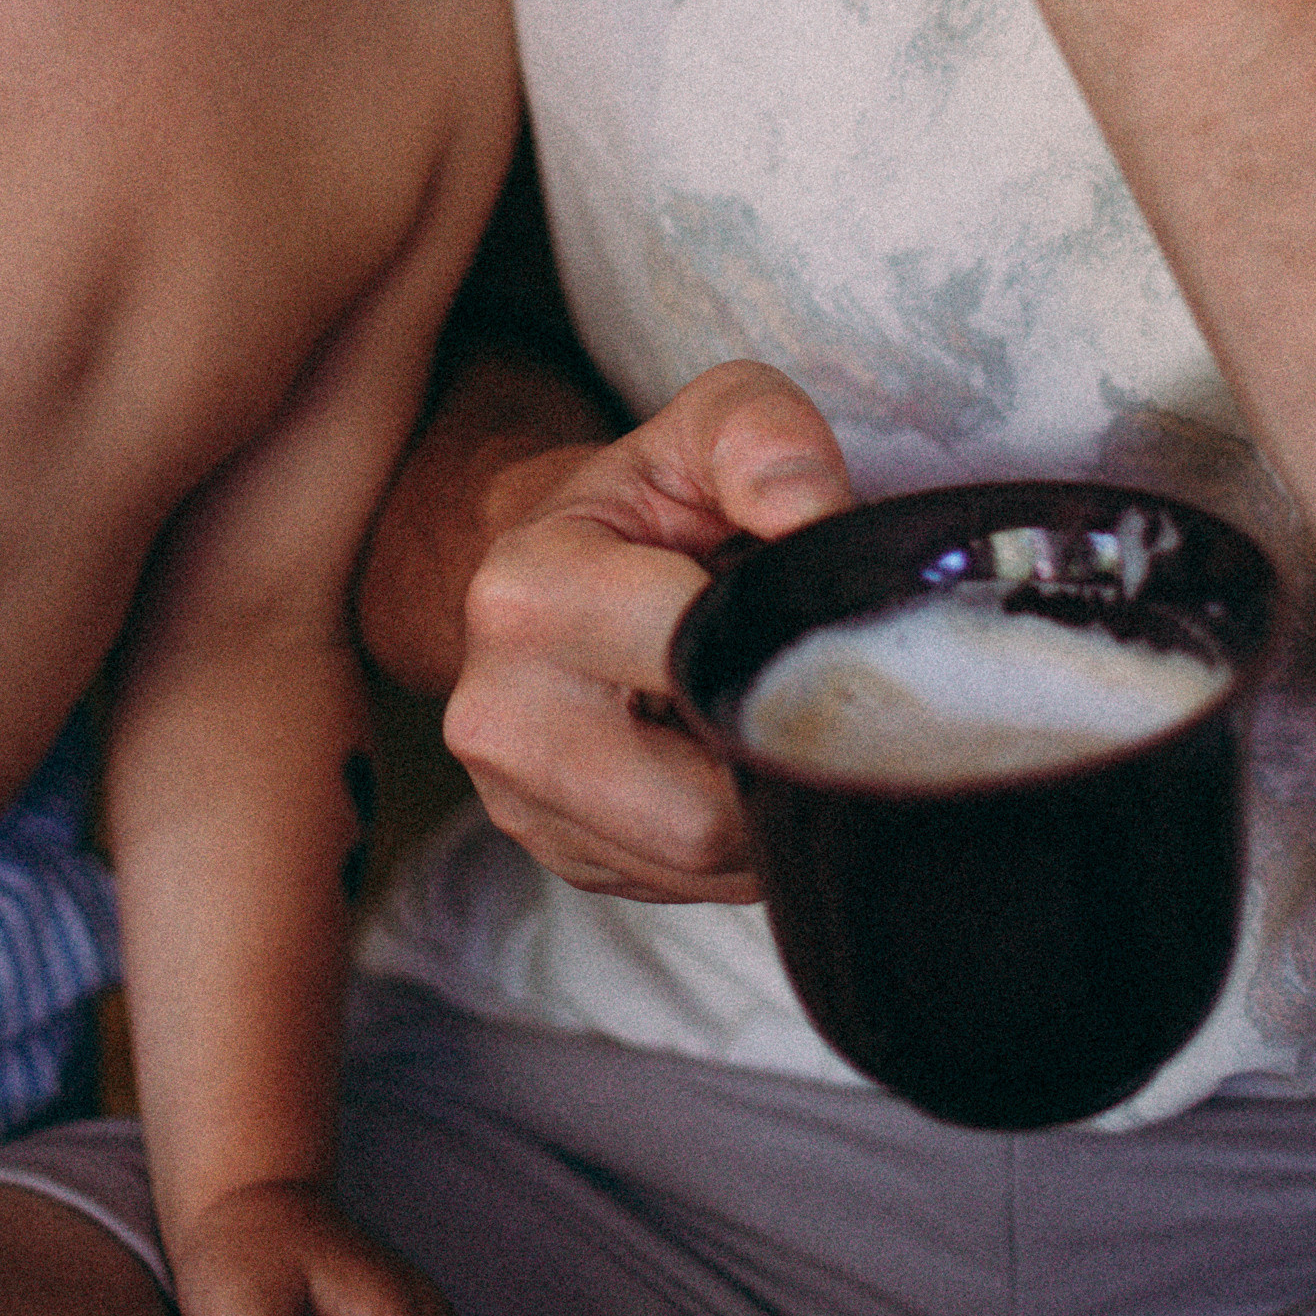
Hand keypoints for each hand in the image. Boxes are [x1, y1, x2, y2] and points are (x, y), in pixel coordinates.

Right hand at [444, 361, 853, 899]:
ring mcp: (519, 804)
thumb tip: (817, 515)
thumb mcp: (702, 428)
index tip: (814, 617)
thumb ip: (764, 437)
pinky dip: (735, 840)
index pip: (696, 665)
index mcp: (525, 595)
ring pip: (700, 865)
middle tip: (814, 688)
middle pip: (700, 811)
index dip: (787, 649)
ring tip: (767, 717)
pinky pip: (686, 888)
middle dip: (778, 754)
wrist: (549, 565)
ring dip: (763, 806)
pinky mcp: (560, 857)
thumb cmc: (645, 500)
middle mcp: (498, 714)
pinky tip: (730, 761)